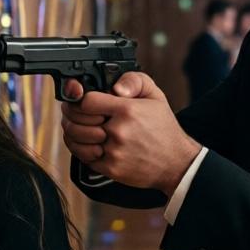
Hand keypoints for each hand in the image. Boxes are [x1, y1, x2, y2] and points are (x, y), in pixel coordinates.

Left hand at [60, 73, 201, 193]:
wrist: (176, 162)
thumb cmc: (163, 128)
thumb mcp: (155, 95)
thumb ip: (134, 81)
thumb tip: (115, 87)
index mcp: (128, 110)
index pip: (87, 101)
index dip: (81, 99)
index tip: (84, 101)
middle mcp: (119, 131)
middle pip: (76, 120)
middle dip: (73, 115)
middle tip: (77, 114)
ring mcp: (114, 151)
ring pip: (76, 139)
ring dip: (74, 132)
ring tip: (80, 128)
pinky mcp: (111, 168)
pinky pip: (83, 157)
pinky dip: (81, 149)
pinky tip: (89, 143)